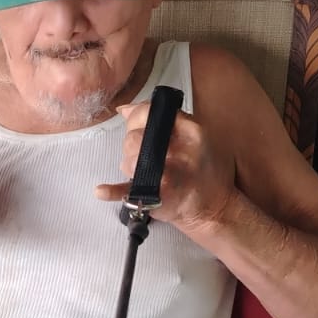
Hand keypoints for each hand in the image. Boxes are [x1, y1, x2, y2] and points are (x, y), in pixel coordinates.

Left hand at [95, 102, 235, 232]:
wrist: (215, 208)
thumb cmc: (205, 170)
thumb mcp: (195, 135)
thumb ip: (165, 119)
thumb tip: (126, 109)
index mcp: (191, 130)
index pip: (150, 113)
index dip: (136, 118)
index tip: (137, 126)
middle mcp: (180, 150)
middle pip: (134, 138)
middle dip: (131, 144)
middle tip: (142, 154)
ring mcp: (168, 175)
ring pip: (129, 160)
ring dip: (128, 165)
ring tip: (141, 171)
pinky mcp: (158, 197)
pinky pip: (129, 191)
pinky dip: (112, 191)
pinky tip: (102, 191)